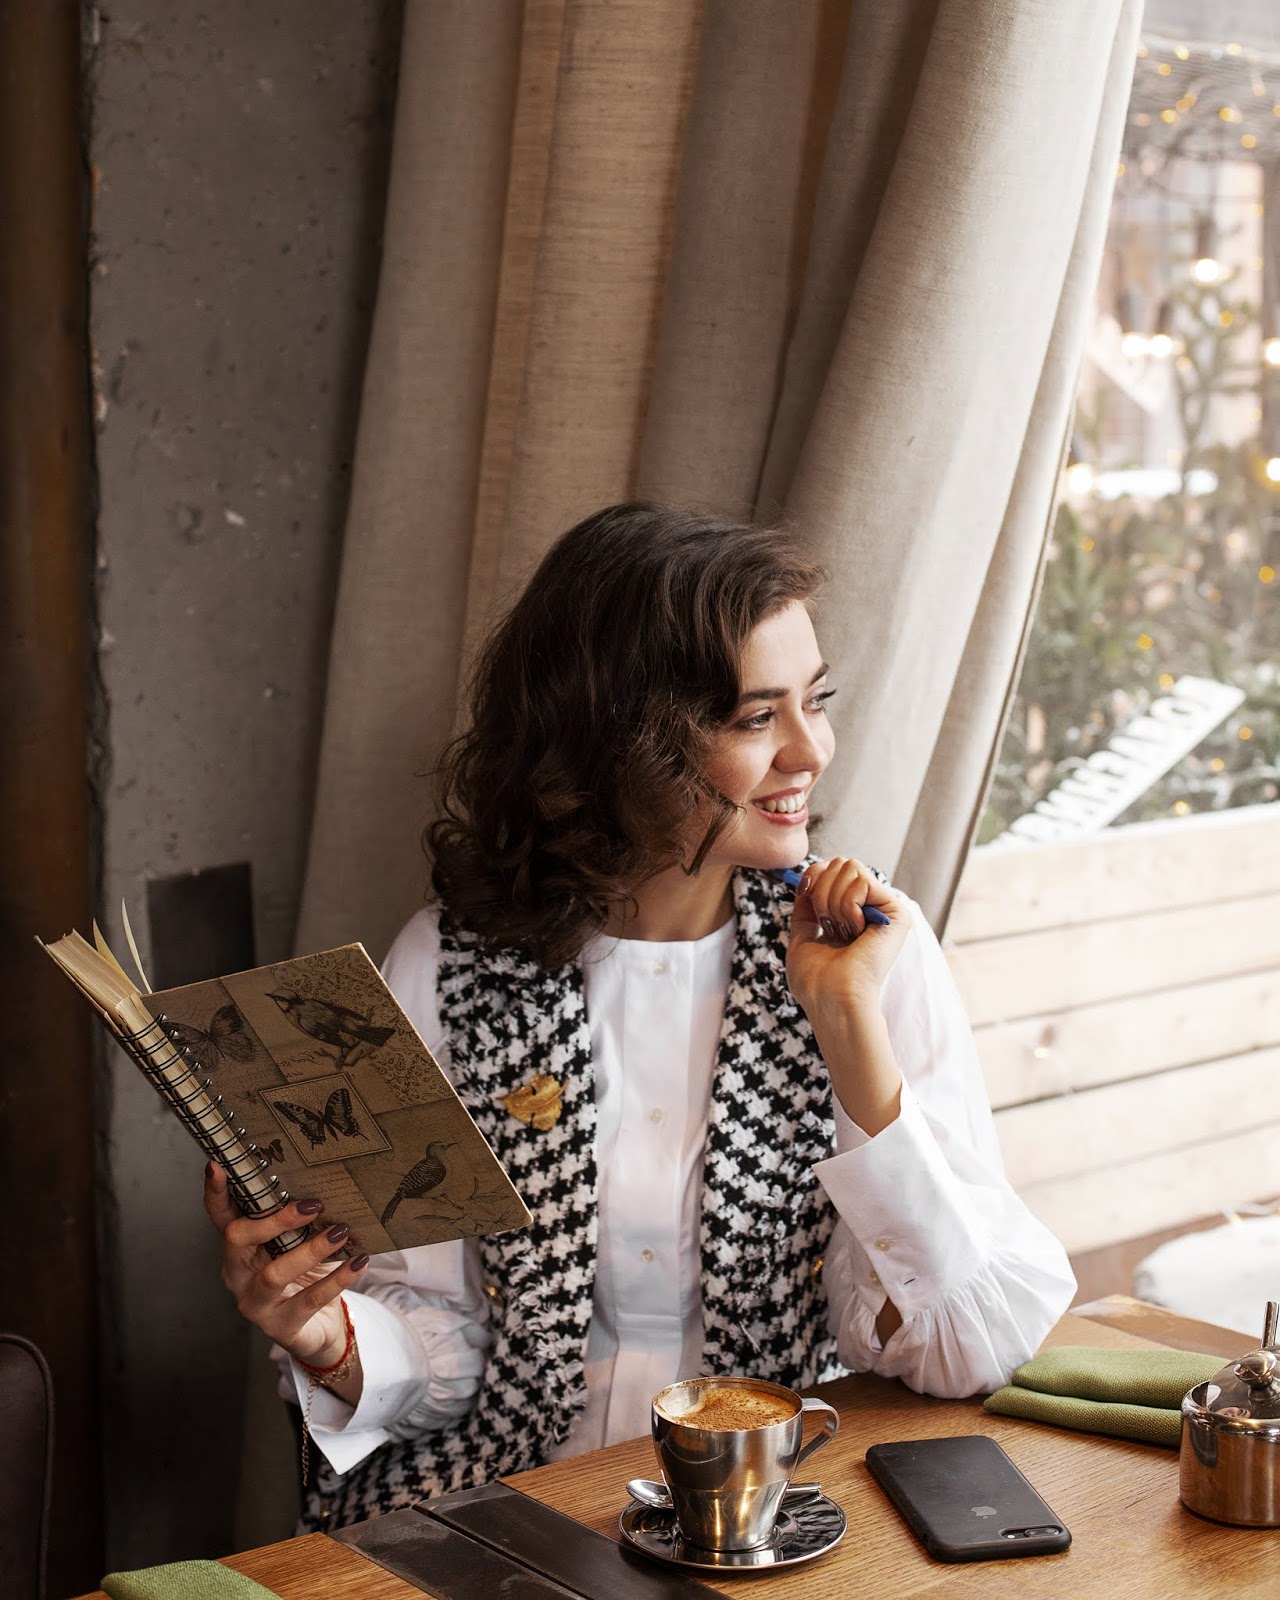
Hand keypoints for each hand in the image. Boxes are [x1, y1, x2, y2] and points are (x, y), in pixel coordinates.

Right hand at [203, 1162, 368, 1369]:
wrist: (318, 1327)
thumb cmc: (304, 1273)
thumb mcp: (296, 1242)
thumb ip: (297, 1218)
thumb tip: (323, 1180)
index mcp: (238, 1247)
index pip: (220, 1216)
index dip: (215, 1192)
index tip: (217, 1165)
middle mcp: (237, 1273)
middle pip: (238, 1239)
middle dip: (274, 1219)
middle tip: (313, 1204)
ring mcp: (254, 1303)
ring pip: (273, 1274)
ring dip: (310, 1251)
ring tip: (340, 1232)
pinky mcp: (280, 1326)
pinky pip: (308, 1300)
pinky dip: (336, 1279)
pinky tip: (358, 1262)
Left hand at [785, 857, 909, 1136]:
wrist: (831, 997)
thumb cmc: (816, 979)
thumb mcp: (803, 935)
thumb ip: (807, 906)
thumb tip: (807, 877)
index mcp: (851, 913)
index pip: (831, 868)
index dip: (814, 878)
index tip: (808, 901)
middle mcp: (871, 907)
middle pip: (840, 862)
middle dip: (822, 892)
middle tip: (829, 926)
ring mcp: (885, 908)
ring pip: (849, 867)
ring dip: (833, 902)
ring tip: (841, 932)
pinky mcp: (896, 911)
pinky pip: (861, 879)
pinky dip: (847, 906)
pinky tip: (855, 932)